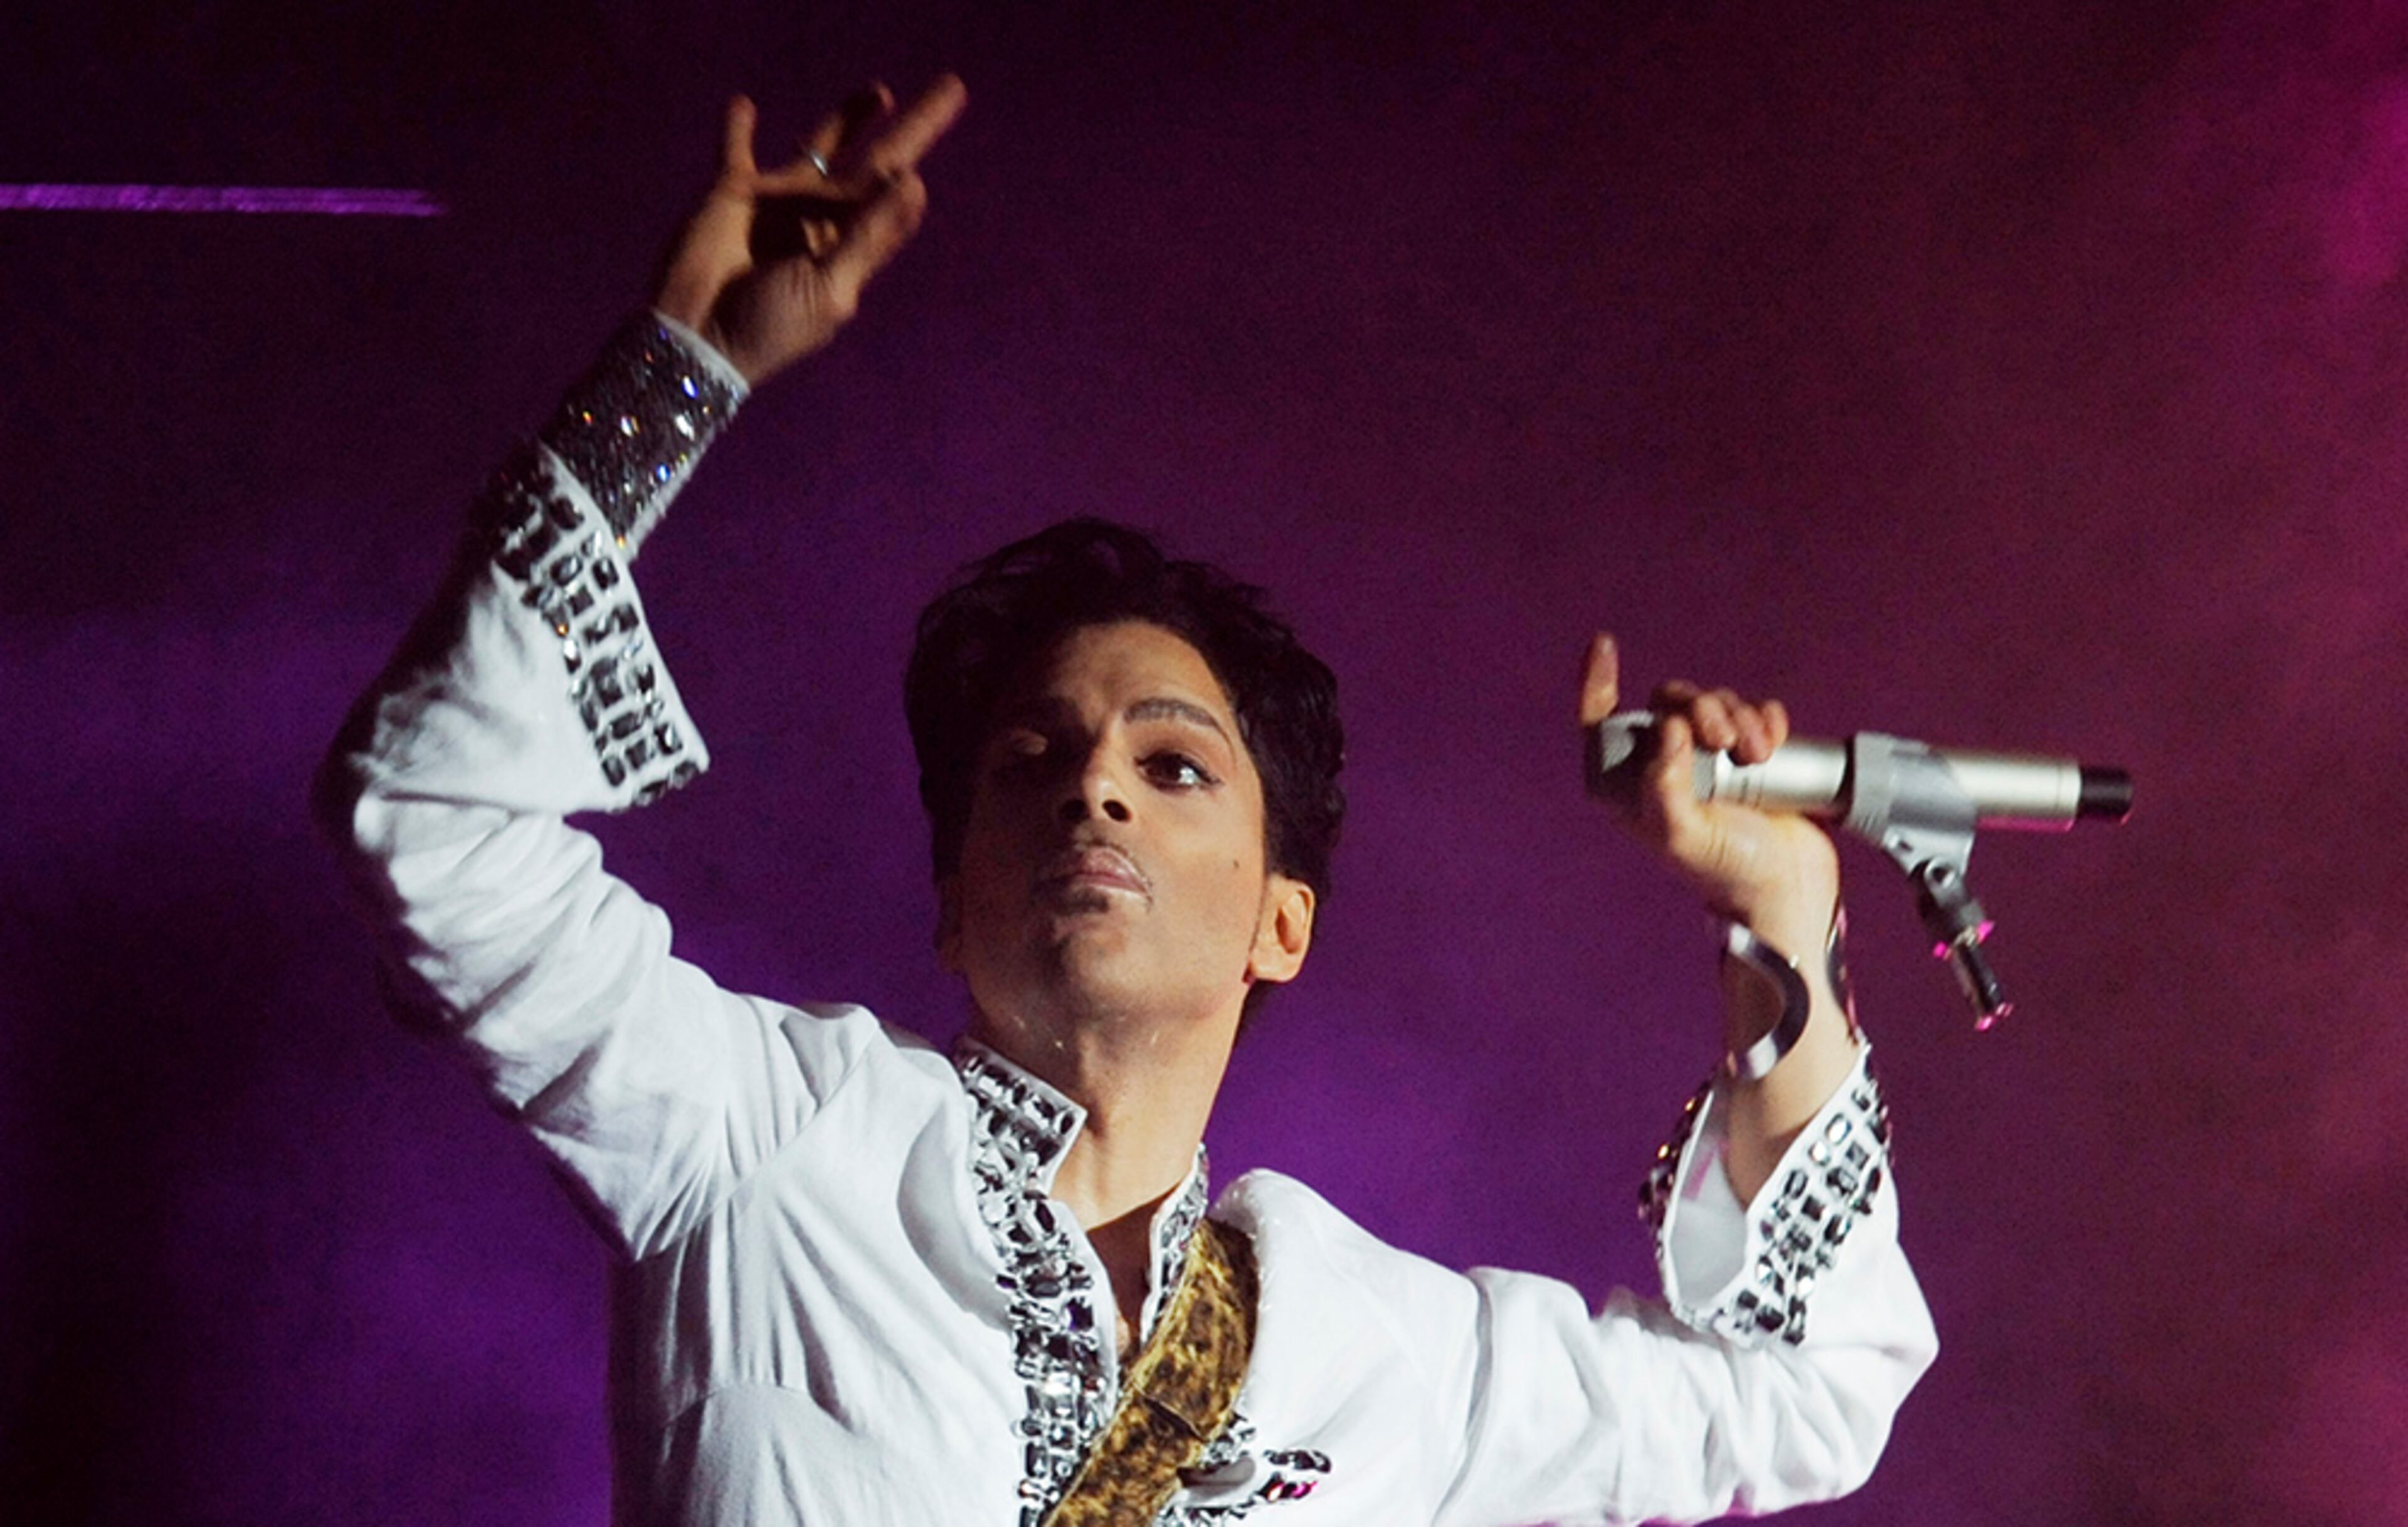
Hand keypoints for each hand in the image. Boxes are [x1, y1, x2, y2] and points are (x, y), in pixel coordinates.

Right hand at [654, 75, 967, 385]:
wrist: (700, 339)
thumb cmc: (772, 328)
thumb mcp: (830, 287)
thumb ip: (869, 233)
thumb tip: (914, 182)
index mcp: (852, 246)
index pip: (896, 201)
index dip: (917, 176)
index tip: (934, 155)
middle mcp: (824, 217)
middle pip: (876, 162)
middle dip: (913, 127)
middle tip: (954, 86)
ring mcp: (782, 201)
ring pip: (821, 146)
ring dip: (849, 118)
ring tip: (881, 91)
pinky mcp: (735, 191)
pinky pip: (738, 150)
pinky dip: (739, 129)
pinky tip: (745, 105)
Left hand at [1577, 634, 1839, 953]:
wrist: (1787, 885)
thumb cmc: (1727, 869)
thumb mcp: (1681, 834)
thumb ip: (1664, 784)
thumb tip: (1667, 729)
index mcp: (1634, 785)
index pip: (1602, 723)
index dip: (1597, 682)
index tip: (1605, 646)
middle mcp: (1667, 765)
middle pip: (1670, 702)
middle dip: (1701, 709)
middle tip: (1725, 741)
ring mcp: (1710, 758)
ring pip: (1714, 703)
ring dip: (1739, 717)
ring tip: (1757, 754)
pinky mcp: (1750, 755)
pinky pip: (1753, 712)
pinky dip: (1765, 717)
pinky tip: (1774, 739)